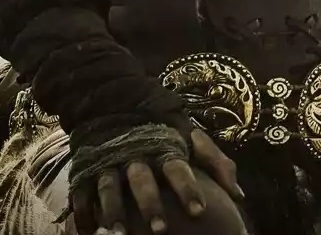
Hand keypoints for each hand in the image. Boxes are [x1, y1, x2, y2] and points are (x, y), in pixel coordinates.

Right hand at [70, 125, 246, 234]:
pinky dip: (83, 213)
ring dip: (114, 211)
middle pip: (142, 180)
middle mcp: (135, 154)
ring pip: (109, 187)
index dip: (188, 189)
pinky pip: (81, 192)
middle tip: (160, 229)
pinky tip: (87, 231)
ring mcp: (108, 161)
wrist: (113, 99)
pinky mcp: (84, 168)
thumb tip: (239, 196)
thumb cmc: (161, 127)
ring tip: (119, 234)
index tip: (199, 212)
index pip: (178, 168)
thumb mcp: (190, 136)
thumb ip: (216, 163)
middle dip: (151, 204)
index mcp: (163, 146)